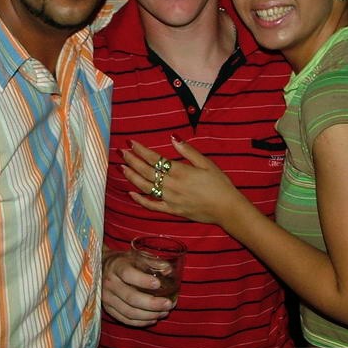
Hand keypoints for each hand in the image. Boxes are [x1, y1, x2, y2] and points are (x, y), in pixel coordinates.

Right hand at [101, 248, 172, 326]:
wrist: (102, 267)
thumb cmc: (124, 261)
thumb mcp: (137, 255)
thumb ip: (153, 262)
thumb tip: (168, 270)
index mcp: (116, 266)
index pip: (128, 274)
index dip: (143, 281)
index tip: (158, 284)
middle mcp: (109, 283)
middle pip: (131, 297)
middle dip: (152, 303)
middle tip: (169, 304)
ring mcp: (107, 298)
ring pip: (129, 312)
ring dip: (149, 315)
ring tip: (164, 312)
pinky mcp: (108, 309)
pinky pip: (125, 319)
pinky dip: (141, 322)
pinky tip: (153, 319)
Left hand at [122, 136, 247, 224]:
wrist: (227, 209)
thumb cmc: (220, 184)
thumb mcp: (206, 163)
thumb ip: (188, 151)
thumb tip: (173, 137)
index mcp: (180, 171)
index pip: (154, 158)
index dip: (141, 150)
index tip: (131, 143)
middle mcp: (172, 185)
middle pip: (146, 171)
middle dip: (132, 160)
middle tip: (121, 152)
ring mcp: (170, 199)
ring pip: (145, 187)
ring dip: (132, 177)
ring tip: (122, 167)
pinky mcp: (172, 211)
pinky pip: (152, 206)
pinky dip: (140, 200)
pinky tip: (131, 193)